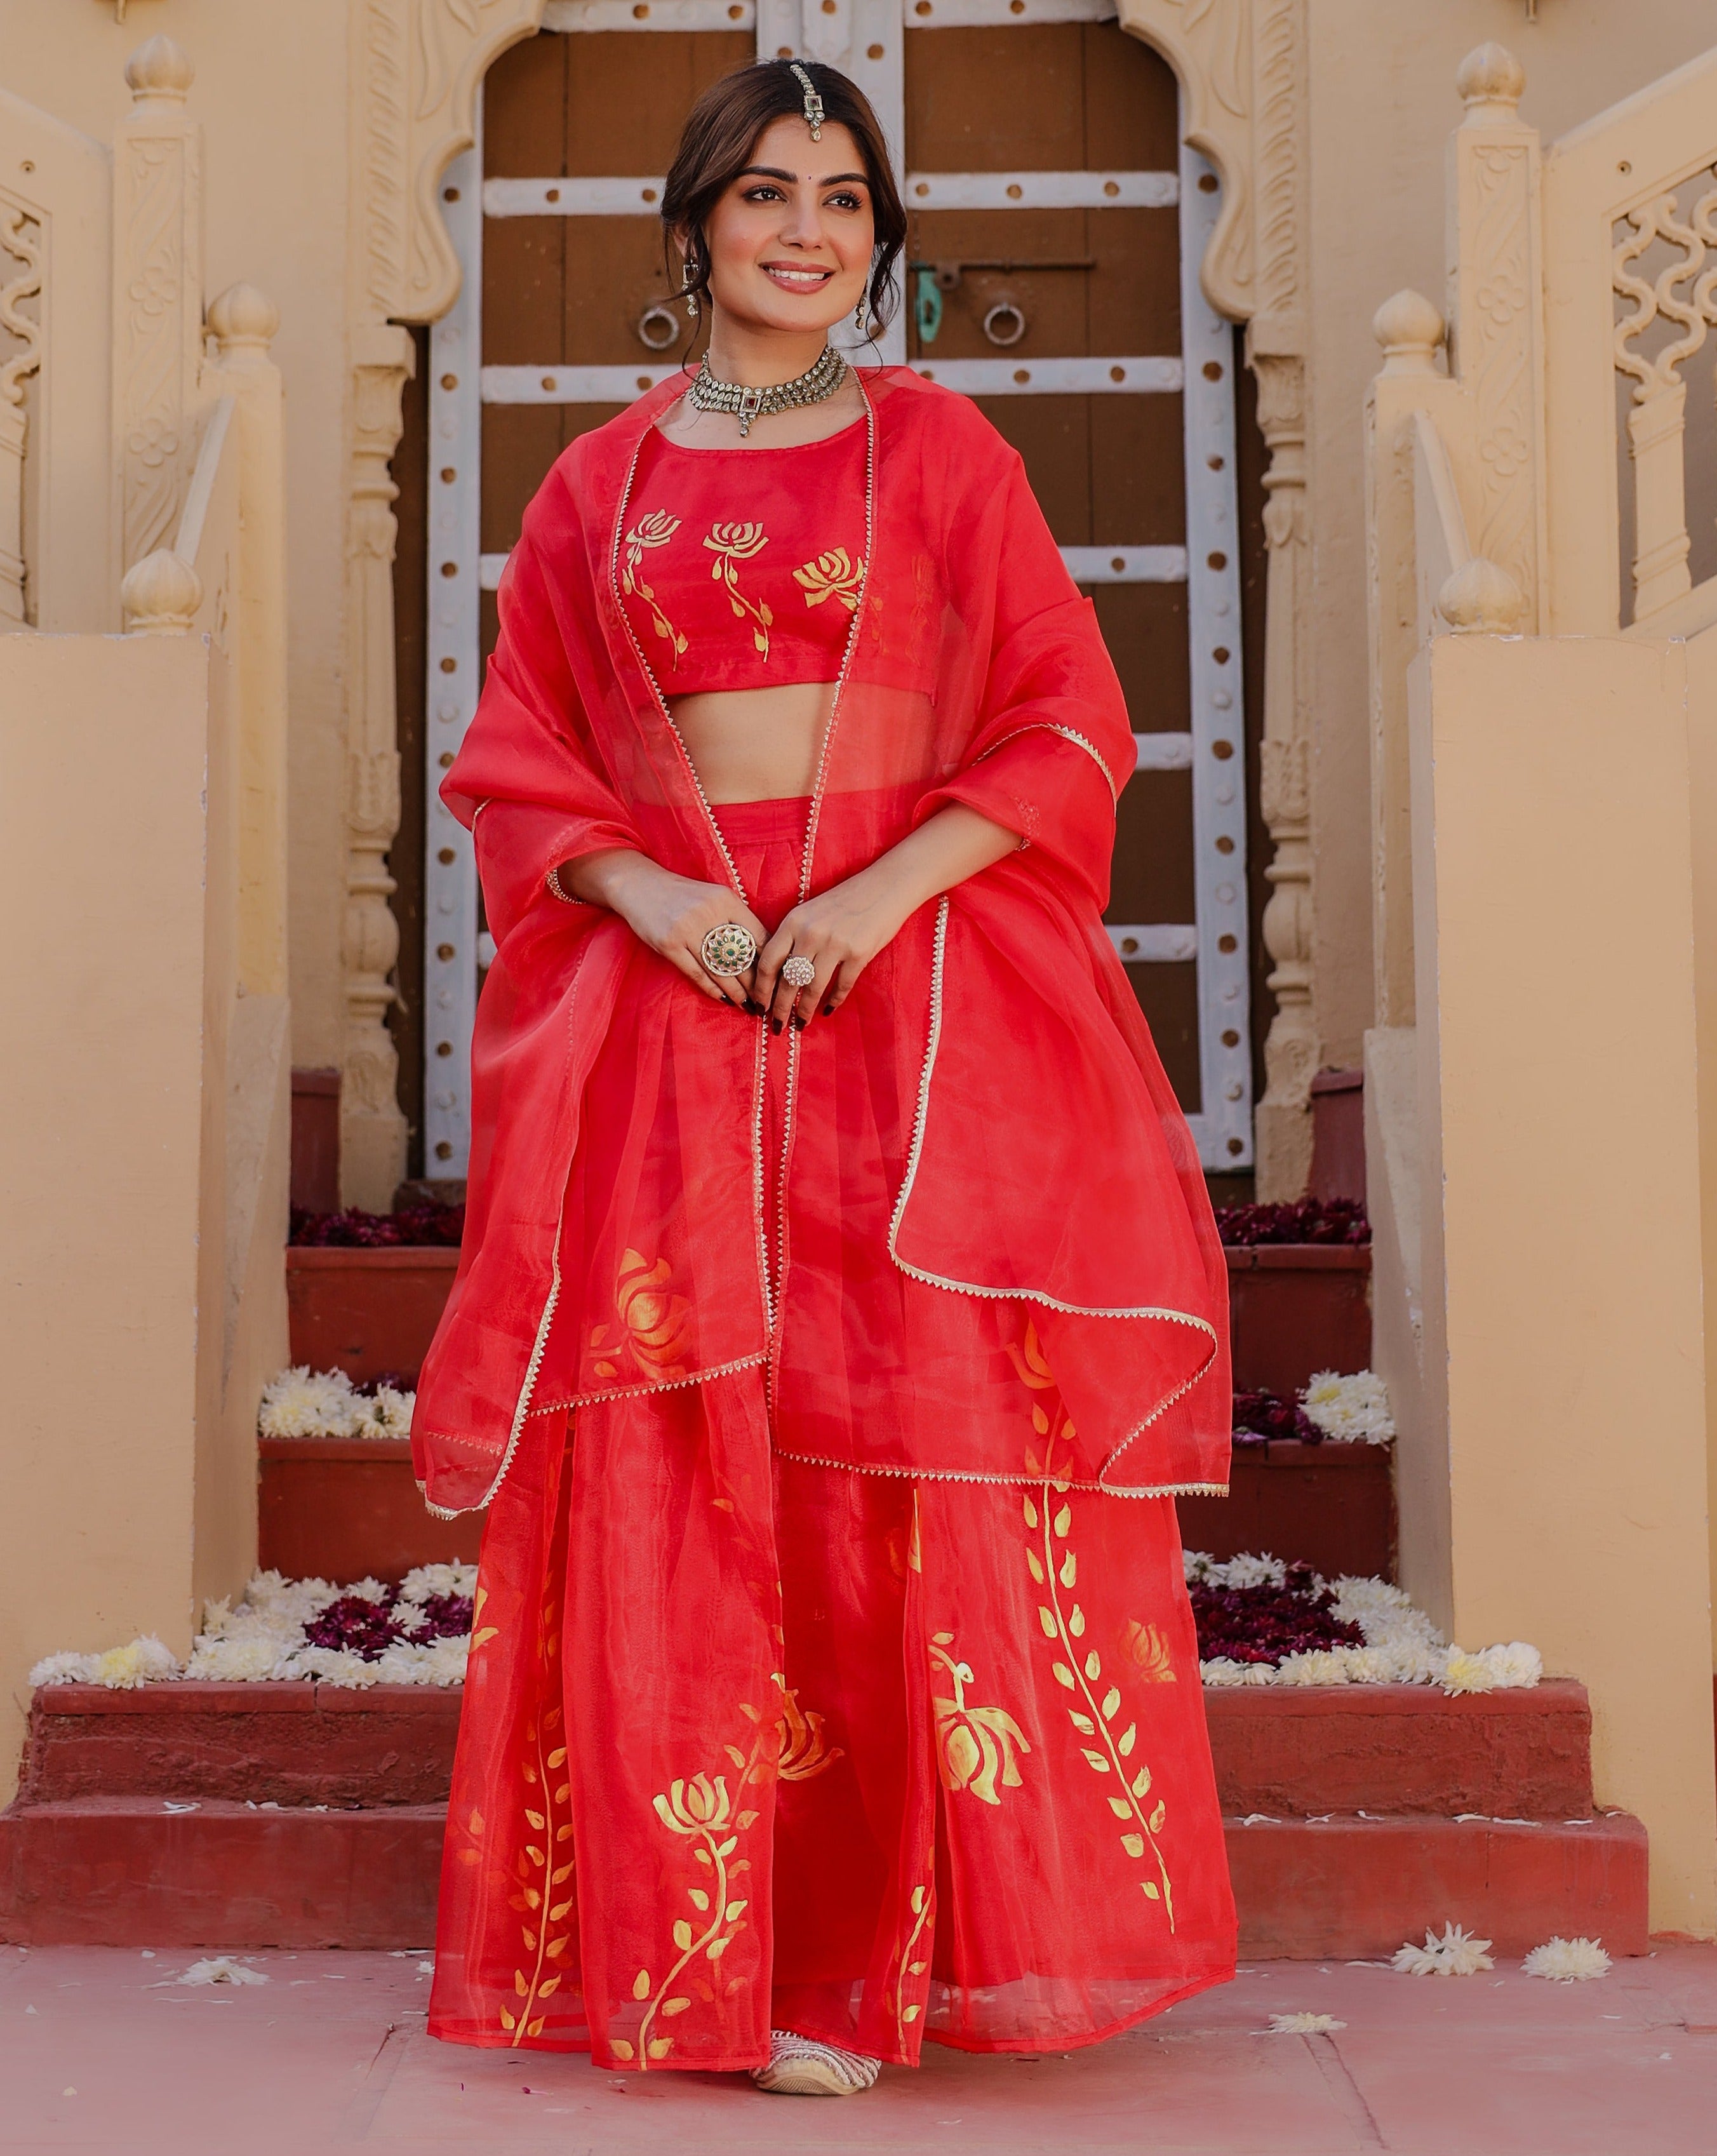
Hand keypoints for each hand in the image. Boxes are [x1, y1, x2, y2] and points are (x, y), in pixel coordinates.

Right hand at [561, 850, 765, 1009]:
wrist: (640, 885)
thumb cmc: (683, 895)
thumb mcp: (713, 897)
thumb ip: (735, 918)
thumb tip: (761, 952)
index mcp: (726, 899)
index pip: (758, 935)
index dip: (769, 961)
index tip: (776, 979)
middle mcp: (709, 912)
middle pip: (741, 956)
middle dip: (755, 982)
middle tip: (765, 999)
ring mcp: (687, 928)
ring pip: (720, 969)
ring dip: (736, 991)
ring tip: (747, 1005)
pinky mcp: (669, 943)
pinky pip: (696, 973)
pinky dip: (712, 989)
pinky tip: (723, 998)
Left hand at [752, 805, 1017, 1029]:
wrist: (885, 887)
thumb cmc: (844, 901)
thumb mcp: (810, 912)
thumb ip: (792, 937)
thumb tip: (775, 975)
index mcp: (793, 921)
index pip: (767, 962)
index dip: (761, 989)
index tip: (759, 1006)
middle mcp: (810, 933)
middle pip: (787, 981)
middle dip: (779, 1008)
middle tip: (776, 1026)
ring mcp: (835, 944)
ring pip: (812, 988)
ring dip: (804, 1011)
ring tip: (800, 1024)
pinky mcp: (859, 953)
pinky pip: (841, 986)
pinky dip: (834, 1002)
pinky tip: (828, 1010)